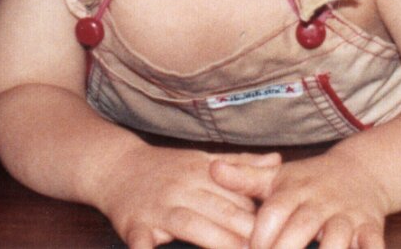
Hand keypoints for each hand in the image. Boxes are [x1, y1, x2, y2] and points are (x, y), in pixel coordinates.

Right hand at [93, 142, 279, 248]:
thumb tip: (278, 161)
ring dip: (217, 242)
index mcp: (203, 174)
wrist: (115, 167)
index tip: (285, 232)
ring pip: (193, 225)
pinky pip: (143, 244)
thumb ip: (240, 164)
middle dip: (248, 234)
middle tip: (268, 247)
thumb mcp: (202, 160)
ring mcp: (158, 209)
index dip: (263, 218)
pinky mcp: (135, 226)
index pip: (240, 197)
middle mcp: (183, 189)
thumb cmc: (164, 169)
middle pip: (222, 213)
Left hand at [212, 152, 390, 248]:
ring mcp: (347, 216)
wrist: (363, 171)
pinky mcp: (370, 227)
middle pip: (301, 228)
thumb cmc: (311, 181)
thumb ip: (244, 178)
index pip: (273, 214)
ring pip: (338, 238)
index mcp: (295, 191)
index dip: (259, 237)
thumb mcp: (277, 177)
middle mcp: (320, 203)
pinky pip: (372, 243)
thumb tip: (212, 168)